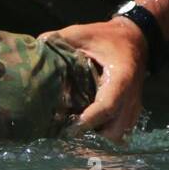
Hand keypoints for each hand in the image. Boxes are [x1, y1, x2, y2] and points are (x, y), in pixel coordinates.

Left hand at [40, 17, 146, 141]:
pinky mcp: (133, 110)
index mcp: (121, 77)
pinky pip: (123, 132)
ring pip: (120, 135)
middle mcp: (131, 96)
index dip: (88, 120)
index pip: (107, 106)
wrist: (135, 38)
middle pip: (115, 129)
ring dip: (100, 136)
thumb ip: (58, 41)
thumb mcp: (81, 33)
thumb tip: (32, 50)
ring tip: (79, 128)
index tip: (69, 128)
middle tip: (70, 129)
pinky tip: (90, 126)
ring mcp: (134, 105)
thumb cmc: (106, 36)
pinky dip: (107, 133)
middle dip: (93, 134)